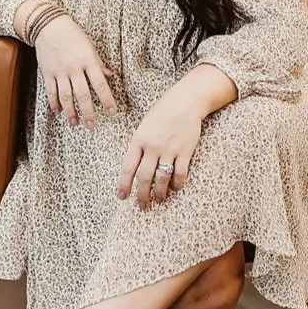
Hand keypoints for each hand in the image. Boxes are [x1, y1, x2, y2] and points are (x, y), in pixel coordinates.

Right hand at [34, 15, 116, 127]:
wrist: (49, 25)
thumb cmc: (72, 34)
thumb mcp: (90, 46)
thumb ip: (99, 63)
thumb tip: (110, 76)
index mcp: (88, 60)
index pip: (100, 84)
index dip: (106, 99)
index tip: (111, 111)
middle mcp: (74, 68)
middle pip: (82, 95)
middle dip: (88, 112)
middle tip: (91, 125)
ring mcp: (60, 71)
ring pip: (66, 96)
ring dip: (71, 112)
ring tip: (75, 123)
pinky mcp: (47, 72)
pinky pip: (51, 91)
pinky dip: (54, 103)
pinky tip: (58, 111)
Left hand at [118, 79, 208, 209]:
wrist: (185, 101)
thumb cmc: (163, 112)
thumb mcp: (144, 126)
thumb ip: (140, 145)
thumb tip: (136, 166)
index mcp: (139, 139)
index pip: (128, 167)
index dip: (124, 185)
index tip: (122, 197)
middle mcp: (153, 147)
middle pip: (144, 177)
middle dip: (142, 195)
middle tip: (142, 206)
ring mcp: (169, 150)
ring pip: (161, 179)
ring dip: (159, 193)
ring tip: (159, 200)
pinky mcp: (185, 152)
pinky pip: (180, 173)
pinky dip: (177, 184)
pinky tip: (174, 188)